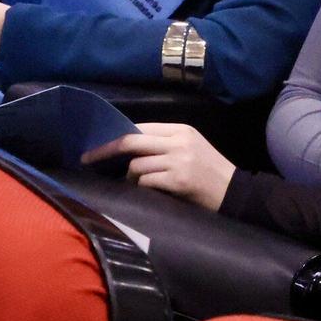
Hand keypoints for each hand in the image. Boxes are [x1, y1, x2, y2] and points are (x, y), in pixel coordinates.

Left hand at [83, 123, 235, 210]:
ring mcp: (179, 160)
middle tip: (87, 159)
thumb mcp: (189, 149)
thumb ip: (163, 145)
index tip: (97, 146)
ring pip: (136, 165)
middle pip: (131, 141)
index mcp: (182, 130)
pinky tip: (151, 193)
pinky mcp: (178, 179)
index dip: (115, 136)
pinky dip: (142, 188)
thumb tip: (126, 148)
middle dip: (104, 150)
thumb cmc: (209, 172)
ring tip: (138, 186)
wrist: (234, 193)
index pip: (140, 128)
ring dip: (130, 178)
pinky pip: (145, 182)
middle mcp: (179, 141)